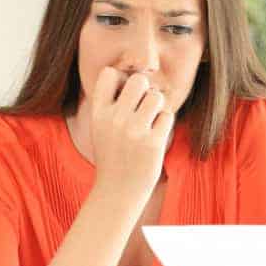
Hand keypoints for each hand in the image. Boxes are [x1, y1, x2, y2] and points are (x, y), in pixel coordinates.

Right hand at [90, 67, 174, 201]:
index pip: (109, 73)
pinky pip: (167, 116)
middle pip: (139, 80)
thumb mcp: (101, 128)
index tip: (124, 95)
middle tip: (142, 107)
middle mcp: (115, 119)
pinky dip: (164, 124)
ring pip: (156, 96)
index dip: (121, 78)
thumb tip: (139, 77)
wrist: (117, 192)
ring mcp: (134, 131)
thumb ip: (113, 104)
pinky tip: (155, 135)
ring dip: (157, 106)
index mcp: (98, 113)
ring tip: (150, 121)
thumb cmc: (112, 156)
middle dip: (145, 90)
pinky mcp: (153, 142)